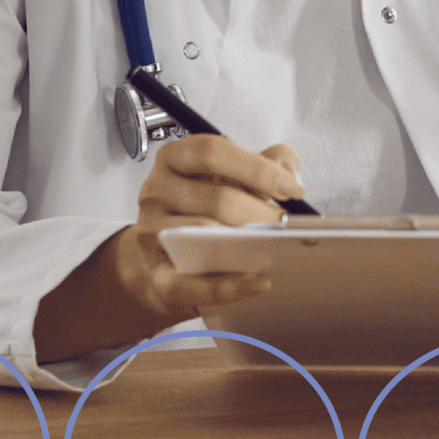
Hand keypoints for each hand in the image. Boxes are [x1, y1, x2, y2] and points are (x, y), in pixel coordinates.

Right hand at [34, 135, 302, 360]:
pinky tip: (262, 284)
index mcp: (173, 162)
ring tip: (276, 251)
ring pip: (200, 238)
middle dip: (258, 213)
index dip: (254, 166)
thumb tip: (288, 164)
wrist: (148, 264)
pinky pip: (192, 285)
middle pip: (211, 198)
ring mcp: (149, 238)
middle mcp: (155, 196)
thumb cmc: (195, 215)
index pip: (210, 151)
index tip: (290, 185)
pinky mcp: (153, 280)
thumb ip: (258, 167)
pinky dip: (231, 286)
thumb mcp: (222, 182)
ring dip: (246, 246)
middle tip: (286, 225)